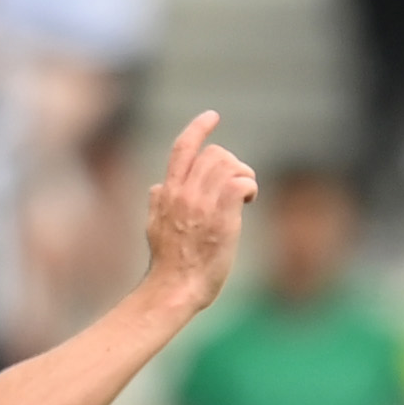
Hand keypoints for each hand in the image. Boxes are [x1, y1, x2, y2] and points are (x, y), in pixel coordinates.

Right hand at [142, 111, 258, 312]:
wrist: (174, 288)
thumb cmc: (168, 264)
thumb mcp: (154, 225)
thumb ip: (158, 202)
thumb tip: (158, 187)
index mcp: (167, 192)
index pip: (183, 148)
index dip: (199, 128)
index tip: (212, 116)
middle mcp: (184, 193)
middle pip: (215, 154)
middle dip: (232, 164)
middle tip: (239, 186)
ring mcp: (203, 205)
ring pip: (230, 165)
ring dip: (244, 176)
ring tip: (244, 197)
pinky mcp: (222, 219)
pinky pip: (241, 183)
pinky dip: (250, 187)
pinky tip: (248, 202)